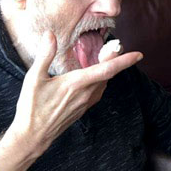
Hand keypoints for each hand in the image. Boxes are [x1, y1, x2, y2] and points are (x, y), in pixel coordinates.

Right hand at [10, 31, 142, 154]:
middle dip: (114, 61)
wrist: (33, 135)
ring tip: (103, 59)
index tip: (138, 55)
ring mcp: (84, 104)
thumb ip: (45, 55)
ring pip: (103, 84)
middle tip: (114, 47)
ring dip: (106, 71)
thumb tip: (50, 34)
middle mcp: (85, 94)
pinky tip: (91, 77)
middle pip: (107, 75)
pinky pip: (97, 93)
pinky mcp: (81, 110)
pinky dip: (99, 81)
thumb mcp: (34, 78)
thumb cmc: (32, 107)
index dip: (124, 61)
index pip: (107, 69)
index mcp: (76, 83)